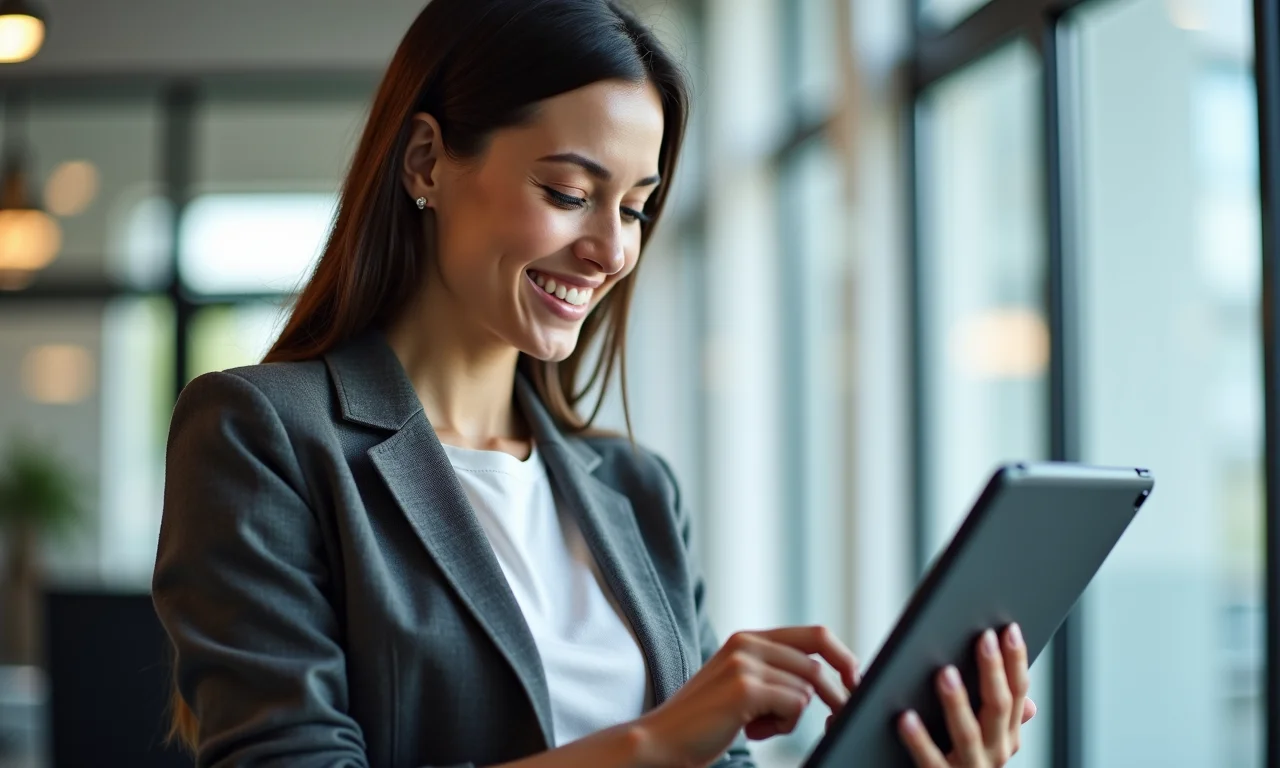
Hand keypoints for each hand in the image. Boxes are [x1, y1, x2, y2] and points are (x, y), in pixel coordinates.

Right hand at [636, 626, 858, 767]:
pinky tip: (752, 731)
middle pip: (817, 661)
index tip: (854, 681)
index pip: (814, 634)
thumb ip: (774, 673)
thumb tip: (825, 678)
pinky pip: (794, 705)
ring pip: (806, 687)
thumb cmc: (706, 721)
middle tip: (839, 714)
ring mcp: (745, 663)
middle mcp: (747, 643)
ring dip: (793, 716)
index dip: (843, 656)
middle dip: (837, 691)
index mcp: (748, 638)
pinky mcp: (745, 687)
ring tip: (760, 725)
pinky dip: (783, 726)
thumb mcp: (741, 685)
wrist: (662, 740)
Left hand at [897, 624, 1034, 767]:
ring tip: (945, 672)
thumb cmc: (955, 755)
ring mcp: (969, 767)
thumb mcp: (985, 736)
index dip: (1016, 660)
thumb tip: (1030, 701)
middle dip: (992, 671)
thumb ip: (998, 714)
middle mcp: (994, 752)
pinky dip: (919, 739)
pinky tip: (906, 717)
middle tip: (982, 638)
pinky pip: (930, 759)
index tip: (1009, 628)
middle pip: (997, 706)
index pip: (1017, 692)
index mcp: (1006, 735)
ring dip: (957, 702)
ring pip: (967, 733)